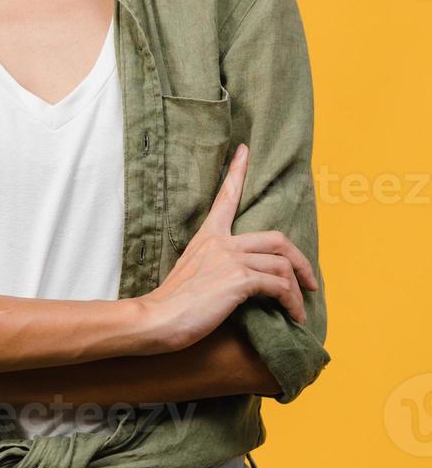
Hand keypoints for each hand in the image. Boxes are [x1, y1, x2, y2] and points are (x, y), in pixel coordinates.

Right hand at [138, 142, 318, 351]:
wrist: (158, 318)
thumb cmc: (172, 303)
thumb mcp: (191, 272)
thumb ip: (213, 265)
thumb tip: (231, 278)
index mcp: (207, 237)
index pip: (225, 197)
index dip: (237, 171)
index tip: (245, 150)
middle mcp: (221, 242)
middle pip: (276, 238)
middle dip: (300, 261)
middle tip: (309, 281)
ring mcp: (230, 258)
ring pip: (282, 264)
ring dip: (297, 289)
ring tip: (299, 309)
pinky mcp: (239, 279)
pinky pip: (279, 285)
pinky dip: (292, 302)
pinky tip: (293, 316)